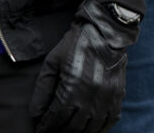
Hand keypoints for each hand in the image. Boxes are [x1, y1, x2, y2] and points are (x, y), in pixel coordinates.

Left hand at [30, 1, 137, 132]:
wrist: (104, 31)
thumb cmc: (75, 44)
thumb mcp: (53, 63)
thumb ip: (42, 89)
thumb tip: (35, 113)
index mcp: (73, 86)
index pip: (56, 117)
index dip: (47, 126)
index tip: (40, 130)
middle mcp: (91, 96)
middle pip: (73, 127)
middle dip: (60, 132)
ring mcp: (107, 98)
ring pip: (91, 128)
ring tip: (67, 132)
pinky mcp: (118, 96)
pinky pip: (110, 121)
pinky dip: (99, 129)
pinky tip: (89, 130)